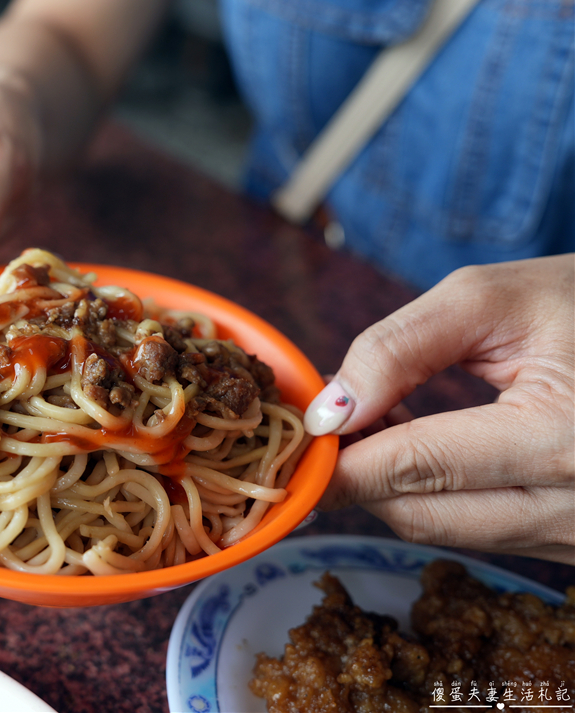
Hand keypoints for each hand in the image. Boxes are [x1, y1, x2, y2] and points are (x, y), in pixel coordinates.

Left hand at [305, 255, 573, 563]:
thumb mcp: (494, 299)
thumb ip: (400, 347)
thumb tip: (331, 408)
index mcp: (563, 443)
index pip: (416, 467)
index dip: (340, 456)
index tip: (297, 436)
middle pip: (418, 515)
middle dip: (358, 473)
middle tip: (331, 423)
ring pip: (442, 530)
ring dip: (393, 484)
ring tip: (379, 422)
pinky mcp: (573, 544)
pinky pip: (478, 531)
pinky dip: (435, 494)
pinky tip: (424, 445)